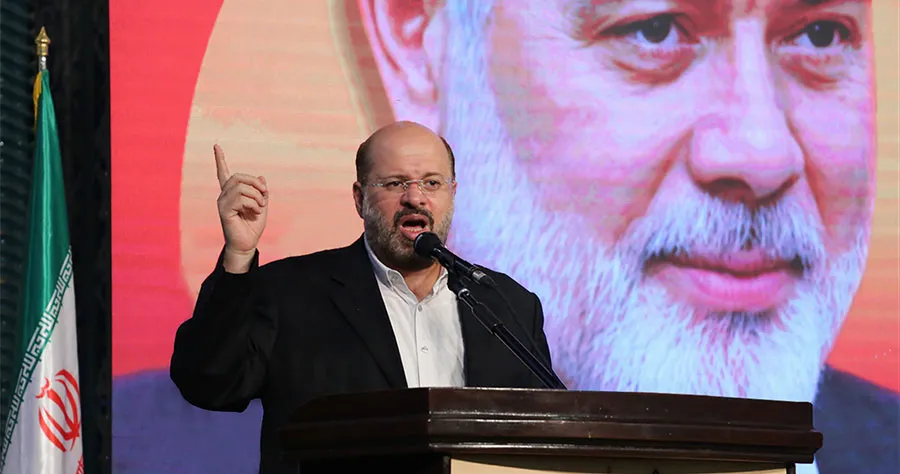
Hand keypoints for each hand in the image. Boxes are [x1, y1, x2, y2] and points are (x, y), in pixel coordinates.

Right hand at [214, 144, 267, 272]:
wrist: (247, 244)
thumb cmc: (253, 226)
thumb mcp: (262, 205)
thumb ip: (262, 192)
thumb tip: (261, 177)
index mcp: (232, 193)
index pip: (223, 173)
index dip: (220, 159)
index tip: (216, 145)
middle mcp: (224, 195)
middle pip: (238, 177)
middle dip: (255, 183)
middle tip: (265, 195)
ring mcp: (222, 202)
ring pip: (240, 187)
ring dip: (256, 195)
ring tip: (261, 206)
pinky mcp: (224, 211)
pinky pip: (240, 198)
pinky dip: (253, 203)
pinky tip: (255, 212)